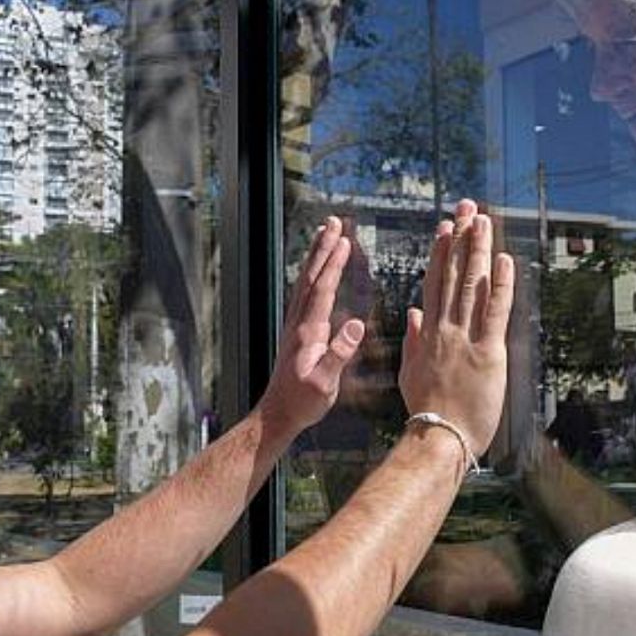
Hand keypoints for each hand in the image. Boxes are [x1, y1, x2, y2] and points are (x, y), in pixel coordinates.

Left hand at [257, 217, 365, 436]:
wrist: (279, 413)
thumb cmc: (303, 402)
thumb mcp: (325, 383)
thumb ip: (339, 354)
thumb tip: (356, 324)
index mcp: (308, 331)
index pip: (322, 288)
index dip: (333, 262)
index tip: (343, 239)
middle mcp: (299, 322)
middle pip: (311, 276)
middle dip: (323, 247)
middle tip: (332, 222)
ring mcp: (296, 325)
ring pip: (305, 281)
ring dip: (316, 256)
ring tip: (325, 235)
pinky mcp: (296, 331)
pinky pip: (305, 293)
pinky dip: (312, 274)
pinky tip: (317, 269)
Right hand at [399, 199, 515, 455]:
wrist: (439, 438)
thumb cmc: (426, 412)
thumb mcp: (410, 373)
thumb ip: (412, 341)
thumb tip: (413, 313)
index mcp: (427, 334)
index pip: (435, 283)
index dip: (441, 252)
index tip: (446, 227)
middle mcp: (444, 329)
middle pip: (453, 275)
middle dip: (461, 238)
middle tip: (467, 208)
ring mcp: (466, 339)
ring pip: (473, 285)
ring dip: (479, 251)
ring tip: (483, 221)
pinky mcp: (488, 352)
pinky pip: (495, 312)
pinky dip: (501, 284)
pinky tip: (504, 260)